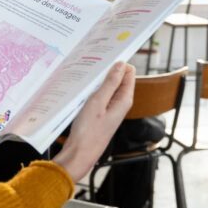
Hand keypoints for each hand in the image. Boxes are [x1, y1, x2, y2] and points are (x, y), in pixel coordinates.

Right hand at [52, 62, 136, 181]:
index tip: (107, 52)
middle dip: (108, 69)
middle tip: (93, 58)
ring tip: (86, 69)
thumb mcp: (98, 102)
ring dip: (99, 79)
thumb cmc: (88, 131)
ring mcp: (110, 109)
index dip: (119, 62)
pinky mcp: (101, 114)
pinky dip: (93, 89)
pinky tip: (82, 86)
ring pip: (107, 87)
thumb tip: (121, 65)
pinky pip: (100, 96)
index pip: (128, 73)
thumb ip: (110, 83)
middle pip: (118, 79)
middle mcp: (120, 104)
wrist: (79, 154)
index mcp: (124, 100)